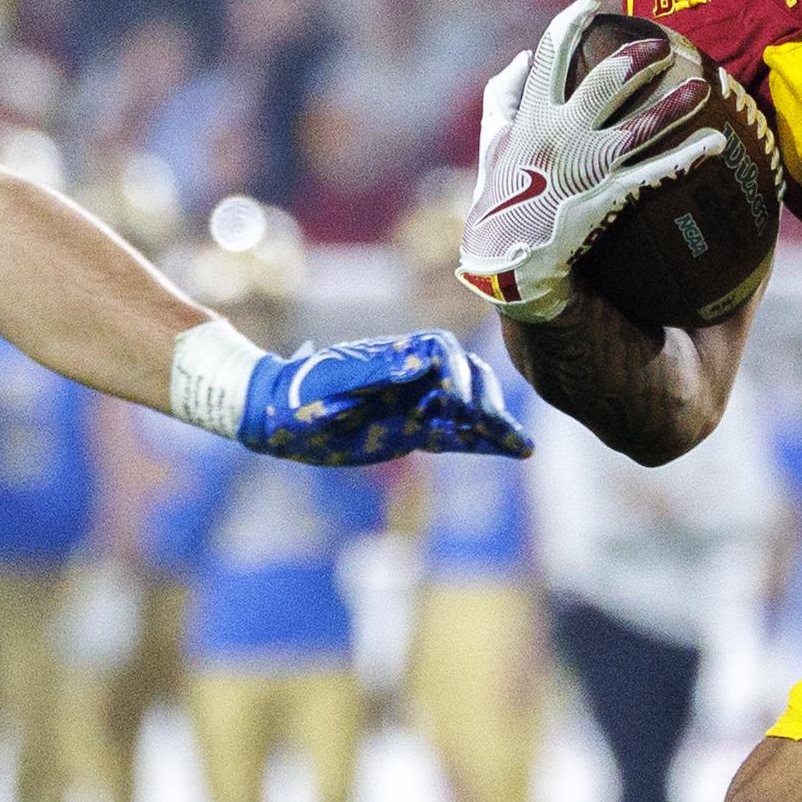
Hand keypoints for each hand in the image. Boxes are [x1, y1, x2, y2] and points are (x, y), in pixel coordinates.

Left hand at [240, 331, 530, 466]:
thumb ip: (377, 370)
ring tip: (521, 445)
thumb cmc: (301, 392)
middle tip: (489, 424)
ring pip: (467, 409)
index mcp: (395, 356)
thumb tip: (420, 362)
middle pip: (465, 378)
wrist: (280, 417)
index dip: (457, 373)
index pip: (442, 352)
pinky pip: (456, 436)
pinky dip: (483, 443)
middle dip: (484, 399)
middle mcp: (412, 377)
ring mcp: (415, 404)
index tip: (457, 401)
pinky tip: (510, 449)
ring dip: (494, 423)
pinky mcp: (414, 431)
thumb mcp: (335, 380)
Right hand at [456, 0, 724, 321]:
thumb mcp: (492, 142)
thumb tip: (522, 56)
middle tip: (663, 44)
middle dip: (637, 57)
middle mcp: (561, 135)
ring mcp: (587, 166)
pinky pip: (654, 172)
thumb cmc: (501, 198)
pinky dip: (686, 156)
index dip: (571, 23)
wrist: (507, 261)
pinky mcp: (608, 195)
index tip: (592, 4)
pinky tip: (715, 142)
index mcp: (531, 117)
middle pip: (605, 82)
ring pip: (640, 125)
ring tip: (705, 84)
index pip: (551, 57)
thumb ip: (504, 96)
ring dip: (675, 103)